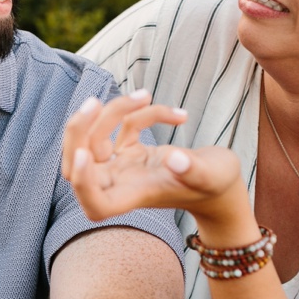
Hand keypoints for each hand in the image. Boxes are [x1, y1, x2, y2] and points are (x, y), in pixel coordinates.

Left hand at [61, 92, 244, 224]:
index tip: (85, 155)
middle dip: (79, 131)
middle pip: (77, 165)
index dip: (83, 182)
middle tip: (95, 103)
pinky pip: (123, 126)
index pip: (94, 202)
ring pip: (95, 138)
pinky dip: (143, 112)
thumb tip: (175, 159)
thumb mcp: (214, 175)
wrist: (221, 185)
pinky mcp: (131, 151)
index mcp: (134, 197)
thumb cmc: (218, 186)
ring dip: (114, 110)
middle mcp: (122, 183)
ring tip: (146, 95)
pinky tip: (178, 115)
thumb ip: (194, 169)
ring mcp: (123, 166)